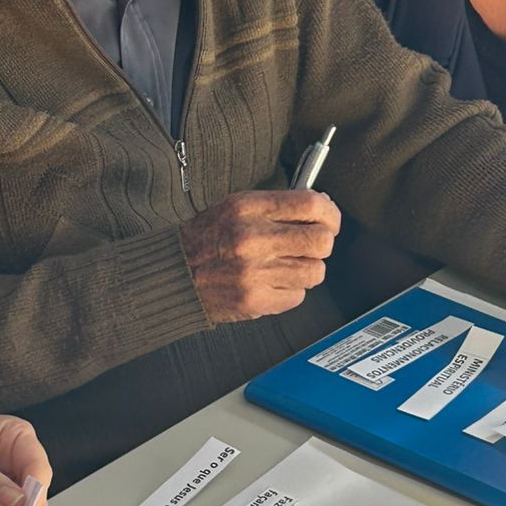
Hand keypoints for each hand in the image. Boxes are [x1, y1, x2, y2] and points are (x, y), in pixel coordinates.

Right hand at [180, 189, 340, 324]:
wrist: (175, 274)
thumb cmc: (205, 239)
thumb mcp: (235, 207)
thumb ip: (276, 206)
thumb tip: (321, 208)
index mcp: (249, 209)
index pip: (312, 205)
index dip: (330, 213)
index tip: (328, 219)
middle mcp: (253, 239)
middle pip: (322, 241)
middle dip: (322, 243)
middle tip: (310, 244)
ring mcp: (256, 272)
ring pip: (315, 271)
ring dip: (306, 269)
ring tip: (285, 265)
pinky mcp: (257, 300)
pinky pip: (298, 295)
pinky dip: (290, 290)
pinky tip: (270, 282)